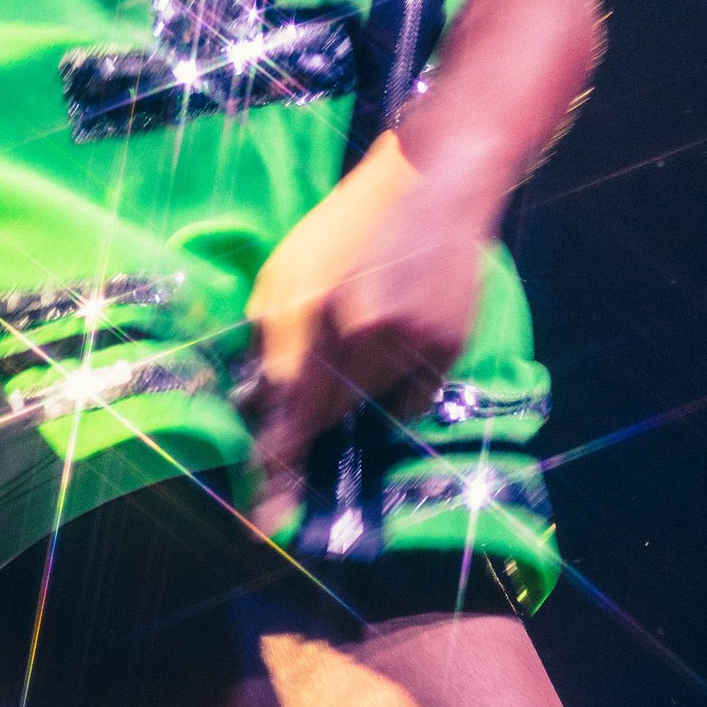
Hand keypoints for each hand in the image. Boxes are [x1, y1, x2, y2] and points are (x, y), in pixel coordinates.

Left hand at [240, 133, 488, 516]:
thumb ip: (268, 338)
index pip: (290, 413)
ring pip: (371, 405)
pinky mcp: (448, 345)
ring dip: (358, 387)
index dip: (276, 474)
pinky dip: (400, 381)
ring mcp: (411, 342)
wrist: (437, 180)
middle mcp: (361, 335)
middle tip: (313, 410)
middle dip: (314, 418)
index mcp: (310, 311)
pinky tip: (402, 332)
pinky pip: (412, 395)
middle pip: (328, 415)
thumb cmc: (349, 223)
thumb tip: (258, 404)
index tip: (262, 526)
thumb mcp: (287, 269)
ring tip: (369, 326)